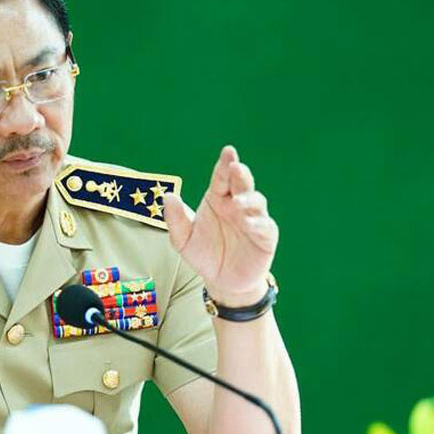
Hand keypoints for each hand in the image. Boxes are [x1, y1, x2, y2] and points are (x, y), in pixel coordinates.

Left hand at [163, 146, 278, 305]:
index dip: (226, 164)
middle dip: (240, 174)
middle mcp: (237, 205)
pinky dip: (258, 223)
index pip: (222, 177)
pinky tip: (249, 223)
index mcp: (218, 199)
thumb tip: (168, 196)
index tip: (228, 151)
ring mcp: (253, 219)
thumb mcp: (183, 240)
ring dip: (248, 199)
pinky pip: (265, 226)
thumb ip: (176, 219)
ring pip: (256, 202)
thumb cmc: (204, 254)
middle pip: (242, 183)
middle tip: (236, 167)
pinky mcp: (265, 237)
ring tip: (237, 202)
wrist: (222, 281)